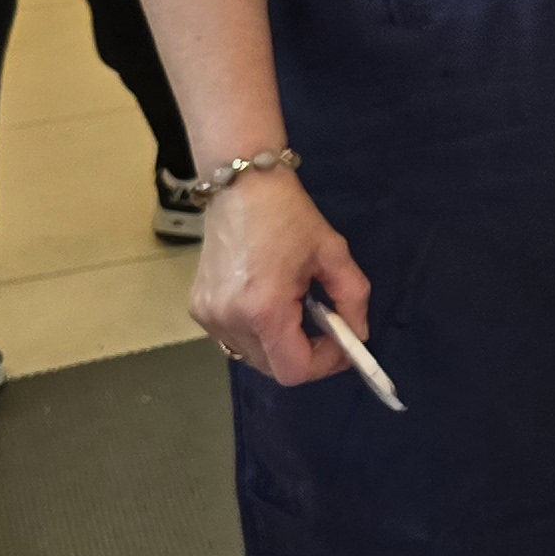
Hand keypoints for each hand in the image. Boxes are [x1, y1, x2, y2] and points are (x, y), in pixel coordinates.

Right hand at [190, 165, 373, 386]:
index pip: (294, 370)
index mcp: (264, 308)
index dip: (324, 364)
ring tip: (293, 308)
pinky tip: (266, 302)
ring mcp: (208, 317)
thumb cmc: (289, 215)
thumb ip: (353, 300)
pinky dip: (256, 334)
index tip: (341, 343)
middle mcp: (230, 320)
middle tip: (323, 328)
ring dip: (279, 345)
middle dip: (305, 355)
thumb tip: (357, 334)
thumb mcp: (334, 254)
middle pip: (273, 369)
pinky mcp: (197, 309)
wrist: (241, 185)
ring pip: (253, 357)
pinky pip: (233, 340)